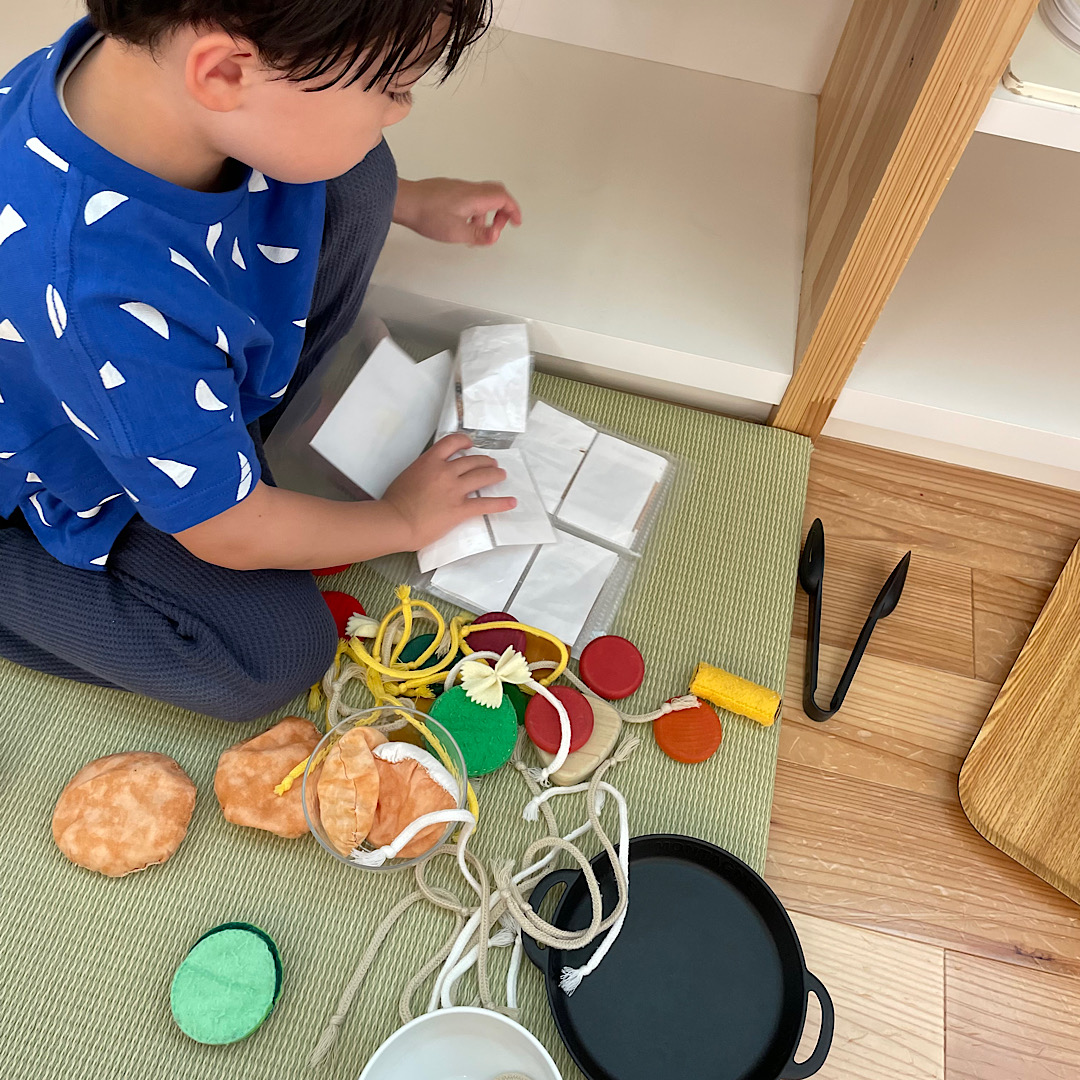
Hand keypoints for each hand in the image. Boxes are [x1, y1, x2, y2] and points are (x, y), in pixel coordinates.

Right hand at [382, 434, 515, 549]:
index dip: (464, 441)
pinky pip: (485, 504)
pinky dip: (501, 503)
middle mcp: (445, 472)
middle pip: (472, 460)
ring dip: (495, 474)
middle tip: (491, 464)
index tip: (470, 444)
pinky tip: (511, 502)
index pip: (452, 442)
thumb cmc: (395, 502)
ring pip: (482, 476)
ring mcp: (454, 490)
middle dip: (485, 461)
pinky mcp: (460, 509)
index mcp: (430, 461)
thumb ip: (424, 471)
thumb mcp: (408, 475)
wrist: (396, 521)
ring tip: (501, 475)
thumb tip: (432, 474)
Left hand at [394, 178, 522, 245]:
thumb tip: (495, 236)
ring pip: (483, 196)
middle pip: (497, 192)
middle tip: (500, 226)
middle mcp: (469, 189)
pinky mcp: (449, 190)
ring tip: (477, 231)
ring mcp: (458, 187)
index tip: (516, 222)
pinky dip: (475, 210)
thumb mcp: (457, 232)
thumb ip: (479, 235)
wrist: (404, 201)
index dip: (513, 211)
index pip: (503, 199)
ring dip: (486, 213)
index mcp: (475, 197)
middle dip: (503, 210)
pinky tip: (463, 224)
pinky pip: (470, 197)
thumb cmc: (427, 214)